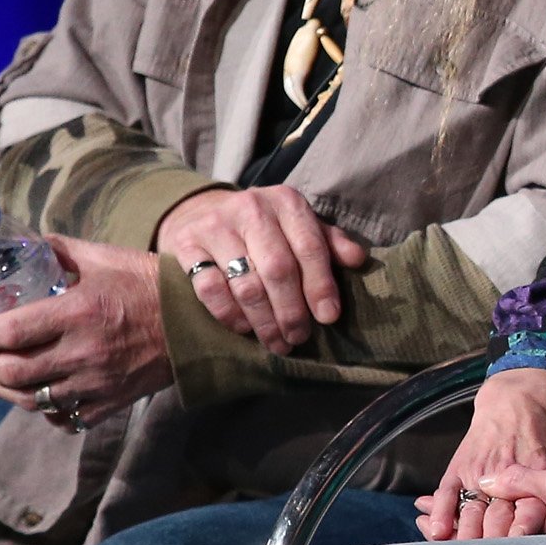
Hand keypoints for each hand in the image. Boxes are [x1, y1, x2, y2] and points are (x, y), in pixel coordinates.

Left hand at [0, 235, 173, 417]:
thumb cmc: (152, 285)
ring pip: (32, 399)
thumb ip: (62, 251)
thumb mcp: (106, 258)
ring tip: (0, 376)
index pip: (7, 333)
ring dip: (6, 389)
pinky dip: (46, 411)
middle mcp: (83, 352)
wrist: (201, 322)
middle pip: (12, 372)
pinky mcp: (112, 401)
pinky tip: (42, 396)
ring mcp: (98, 382)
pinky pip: (66, 417)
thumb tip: (28, 244)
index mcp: (77, 313)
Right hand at [156, 184, 369, 351]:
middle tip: (299, 337)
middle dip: (292, 311)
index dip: (321, 286)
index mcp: (287, 202)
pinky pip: (210, 289)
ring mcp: (215, 225)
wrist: (204, 213)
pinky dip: (230, 315)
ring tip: (277, 342)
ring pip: (245, 284)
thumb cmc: (268, 229)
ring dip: (264, 321)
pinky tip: (244, 328)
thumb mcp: (301, 227)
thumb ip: (330, 243)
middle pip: (278, 269)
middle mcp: (251, 208)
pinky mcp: (186, 244)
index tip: (328, 318)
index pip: (310, 247)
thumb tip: (359, 260)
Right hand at [420, 367, 545, 537]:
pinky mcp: (461, 466)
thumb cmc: (544, 436)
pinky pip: (448, 493)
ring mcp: (481, 471)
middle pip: (496, 523)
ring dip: (465, 539)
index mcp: (537, 479)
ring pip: (471, 513)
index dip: (522, 543)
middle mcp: (507, 477)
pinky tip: (438, 532)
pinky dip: (441, 513)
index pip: (529, 520)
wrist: (517, 398)